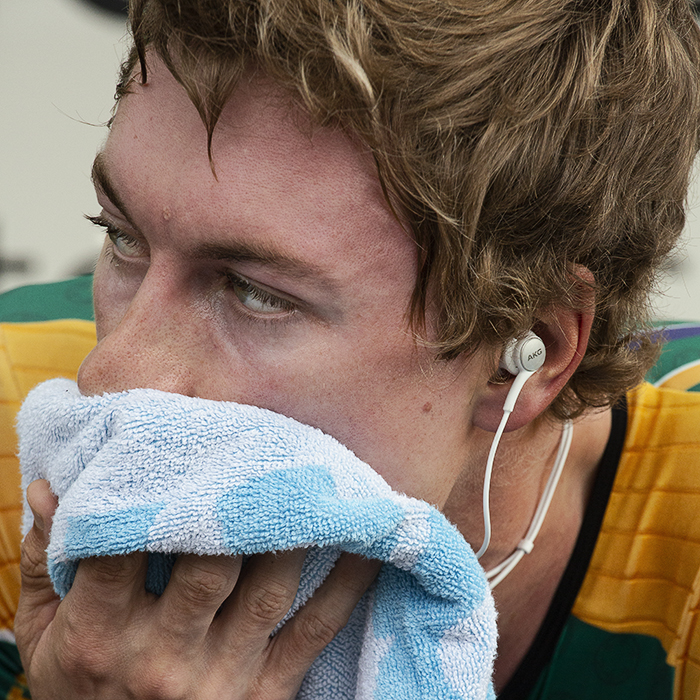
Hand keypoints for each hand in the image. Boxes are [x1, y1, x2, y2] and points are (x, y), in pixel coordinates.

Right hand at [16, 479, 379, 699]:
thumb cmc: (80, 692)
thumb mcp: (42, 638)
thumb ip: (47, 564)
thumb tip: (49, 488)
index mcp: (100, 634)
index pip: (124, 548)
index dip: (151, 491)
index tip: (180, 443)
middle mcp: (162, 655)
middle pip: (210, 565)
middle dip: (235, 506)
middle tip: (262, 446)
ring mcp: (220, 678)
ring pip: (269, 590)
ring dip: (296, 531)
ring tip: (316, 476)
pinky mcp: (265, 696)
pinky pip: (313, 633)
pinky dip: (346, 587)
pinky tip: (366, 544)